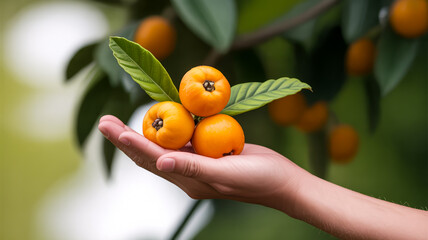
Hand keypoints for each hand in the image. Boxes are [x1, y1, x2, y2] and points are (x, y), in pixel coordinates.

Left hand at [98, 115, 306, 215]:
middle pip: (149, 153)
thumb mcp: (225, 175)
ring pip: (163, 145)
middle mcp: (187, 172)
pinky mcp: (209, 152)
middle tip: (105, 121)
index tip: (111, 127)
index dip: (130, 143)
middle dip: (125, 138)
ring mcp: (198, 162)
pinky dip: (168, 128)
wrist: (281, 181)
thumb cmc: (257, 180)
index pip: (152, 159)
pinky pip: (184, 139)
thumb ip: (193, 169)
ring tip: (120, 120)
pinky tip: (160, 118)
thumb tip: (161, 162)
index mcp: (188, 180)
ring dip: (141, 132)